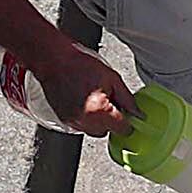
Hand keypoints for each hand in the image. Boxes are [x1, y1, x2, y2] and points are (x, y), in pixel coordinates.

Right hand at [5, 39, 138, 134]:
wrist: (54, 60)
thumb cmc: (80, 64)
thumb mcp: (112, 78)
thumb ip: (127, 99)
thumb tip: (137, 113)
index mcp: (99, 111)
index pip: (122, 129)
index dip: (128, 121)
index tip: (128, 114)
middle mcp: (84, 120)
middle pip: (107, 132)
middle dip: (112, 120)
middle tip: (110, 101)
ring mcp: (72, 121)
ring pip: (94, 131)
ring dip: (98, 121)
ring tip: (95, 100)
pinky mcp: (63, 120)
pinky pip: (81, 126)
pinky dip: (86, 118)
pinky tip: (84, 102)